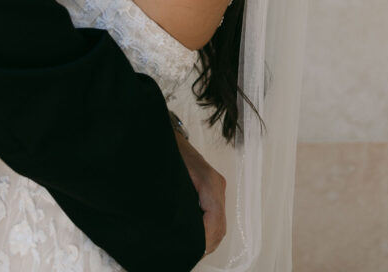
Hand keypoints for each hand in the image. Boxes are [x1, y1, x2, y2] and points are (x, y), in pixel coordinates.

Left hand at [175, 133, 225, 255]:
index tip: (193, 250)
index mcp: (209, 182)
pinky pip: (215, 215)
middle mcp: (217, 185)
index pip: (215, 220)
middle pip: (220, 226)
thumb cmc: (167, 152)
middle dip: (206, 244)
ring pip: (220, 222)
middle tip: (190, 254)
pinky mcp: (212, 188)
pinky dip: (208, 229)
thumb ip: (175, 202)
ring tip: (191, 249)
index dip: (205, 239)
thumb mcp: (168, 178)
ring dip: (208, 239)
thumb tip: (175, 227)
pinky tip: (195, 237)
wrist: (167, 134)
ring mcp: (217, 186)